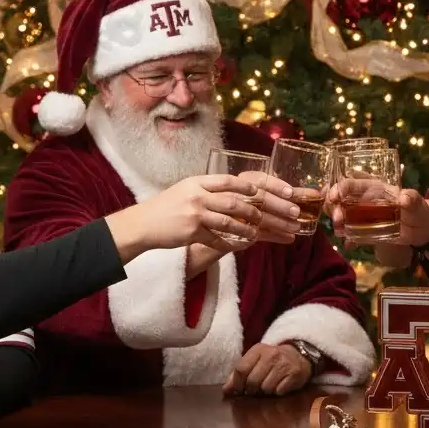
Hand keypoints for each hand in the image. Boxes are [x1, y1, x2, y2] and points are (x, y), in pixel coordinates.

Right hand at [110, 174, 298, 258]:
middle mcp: (198, 195)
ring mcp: (194, 214)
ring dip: (250, 229)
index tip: (275, 191)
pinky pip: (217, 239)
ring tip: (263, 234)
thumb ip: (211, 189)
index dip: (254, 186)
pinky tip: (244, 246)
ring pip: (230, 221)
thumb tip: (243, 190)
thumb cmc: (168, 207)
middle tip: (286, 215)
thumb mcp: (188, 189)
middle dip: (265, 209)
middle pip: (238, 201)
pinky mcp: (190, 232)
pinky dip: (232, 243)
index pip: (231, 180)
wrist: (142, 223)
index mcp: (199, 182)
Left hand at [222, 342, 313, 396]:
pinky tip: (280, 385)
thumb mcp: (255, 361)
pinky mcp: (294, 374)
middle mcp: (271, 355)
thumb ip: (239, 373)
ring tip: (269, 385)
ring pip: (266, 388)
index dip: (237, 384)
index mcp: (258, 350)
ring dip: (266, 392)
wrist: (299, 355)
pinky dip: (277, 392)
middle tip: (256, 389)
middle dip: (252, 390)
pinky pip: (279, 391)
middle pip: (252, 381)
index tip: (239, 390)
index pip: (241, 369)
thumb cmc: (271, 361)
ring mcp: (283, 364)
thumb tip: (226, 390)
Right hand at [236, 170, 304, 244]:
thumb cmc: (243, 204)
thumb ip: (274, 191)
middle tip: (297, 212)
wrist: (218, 225)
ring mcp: (233, 214)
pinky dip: (275, 236)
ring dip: (280, 223)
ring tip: (296, 227)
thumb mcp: (256, 193)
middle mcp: (236, 194)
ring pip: (259, 218)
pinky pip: (257, 234)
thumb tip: (302, 192)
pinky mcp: (235, 232)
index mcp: (242, 181)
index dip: (276, 185)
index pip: (260, 179)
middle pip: (260, 198)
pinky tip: (288, 238)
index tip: (290, 192)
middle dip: (280, 206)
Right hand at [326, 184, 428, 248]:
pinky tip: (348, 245)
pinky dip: (347, 238)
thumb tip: (405, 197)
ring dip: (336, 221)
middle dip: (333, 206)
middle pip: (341, 198)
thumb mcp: (417, 203)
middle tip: (337, 219)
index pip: (352, 182)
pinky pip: (350, 232)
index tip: (334, 197)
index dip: (340, 187)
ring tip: (338, 230)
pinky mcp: (365, 230)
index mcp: (374, 187)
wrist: (421, 231)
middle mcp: (364, 199)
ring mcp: (362, 215)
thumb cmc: (418, 211)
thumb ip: (412, 199)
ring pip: (342, 213)